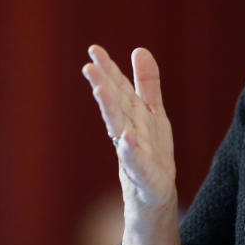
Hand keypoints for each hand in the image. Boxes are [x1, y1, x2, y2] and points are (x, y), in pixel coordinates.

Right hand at [82, 46, 176, 212]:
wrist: (155, 196)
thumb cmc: (151, 152)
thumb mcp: (153, 113)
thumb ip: (146, 83)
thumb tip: (139, 49)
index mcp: (132, 115)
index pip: (119, 88)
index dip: (108, 69)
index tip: (94, 49)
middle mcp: (129, 131)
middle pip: (116, 105)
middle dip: (103, 85)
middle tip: (89, 66)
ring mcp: (134, 153)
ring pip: (120, 128)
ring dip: (110, 110)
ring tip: (100, 91)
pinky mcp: (143, 175)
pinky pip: (137, 161)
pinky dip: (131, 150)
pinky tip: (127, 138)